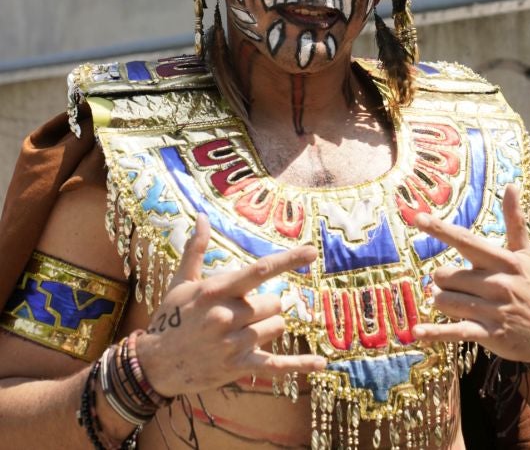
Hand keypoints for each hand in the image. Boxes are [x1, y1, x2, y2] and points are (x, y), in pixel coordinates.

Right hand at [136, 215, 324, 396]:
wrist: (154, 364)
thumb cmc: (170, 317)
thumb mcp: (181, 281)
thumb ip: (196, 248)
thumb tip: (202, 216)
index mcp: (216, 290)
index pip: (260, 270)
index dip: (288, 260)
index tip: (311, 252)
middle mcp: (227, 315)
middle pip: (274, 302)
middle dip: (267, 305)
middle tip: (244, 311)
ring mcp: (234, 343)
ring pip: (277, 327)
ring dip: (270, 326)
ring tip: (245, 330)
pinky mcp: (238, 367)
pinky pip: (277, 365)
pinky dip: (300, 365)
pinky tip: (321, 364)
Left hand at [411, 184, 529, 363]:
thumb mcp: (525, 255)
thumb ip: (515, 221)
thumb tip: (512, 185)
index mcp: (503, 261)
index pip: (466, 241)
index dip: (441, 230)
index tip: (418, 218)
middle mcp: (497, 284)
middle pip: (447, 276)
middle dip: (444, 281)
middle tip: (458, 286)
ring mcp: (494, 310)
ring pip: (445, 300)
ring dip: (442, 302)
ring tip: (457, 303)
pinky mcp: (489, 334)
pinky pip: (455, 331)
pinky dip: (435, 332)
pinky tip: (418, 332)